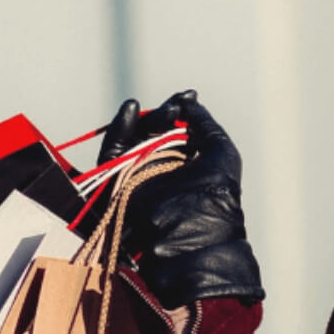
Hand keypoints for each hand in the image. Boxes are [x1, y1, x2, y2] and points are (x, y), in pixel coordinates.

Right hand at [97, 90, 264, 306]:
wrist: (191, 236)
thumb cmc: (215, 196)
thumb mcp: (221, 152)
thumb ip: (205, 124)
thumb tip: (189, 102)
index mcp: (187, 165)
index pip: (177, 131)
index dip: (180, 110)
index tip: (188, 97)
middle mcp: (162, 171)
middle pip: (153, 131)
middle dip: (164, 115)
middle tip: (174, 110)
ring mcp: (139, 177)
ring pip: (134, 139)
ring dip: (145, 120)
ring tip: (161, 112)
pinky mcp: (116, 185)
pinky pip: (112, 154)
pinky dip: (119, 130)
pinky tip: (131, 109)